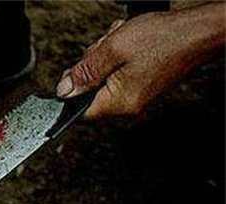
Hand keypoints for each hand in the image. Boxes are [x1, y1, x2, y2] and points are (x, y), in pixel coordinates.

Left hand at [56, 4, 224, 119]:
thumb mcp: (112, 49)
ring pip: (104, 78)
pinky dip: (118, 56)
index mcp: (119, 102)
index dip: (71, 91)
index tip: (73, 73)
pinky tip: (129, 43)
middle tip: (104, 47)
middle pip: (91, 91)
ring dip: (106, 57)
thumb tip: (64, 90)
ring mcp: (136, 95)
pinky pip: (118, 72)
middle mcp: (128, 105)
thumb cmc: (164, 38)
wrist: (199, 31)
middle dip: (91, 66)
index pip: (80, 112)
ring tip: (121, 41)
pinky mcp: (142, 84)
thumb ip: (85, 72)